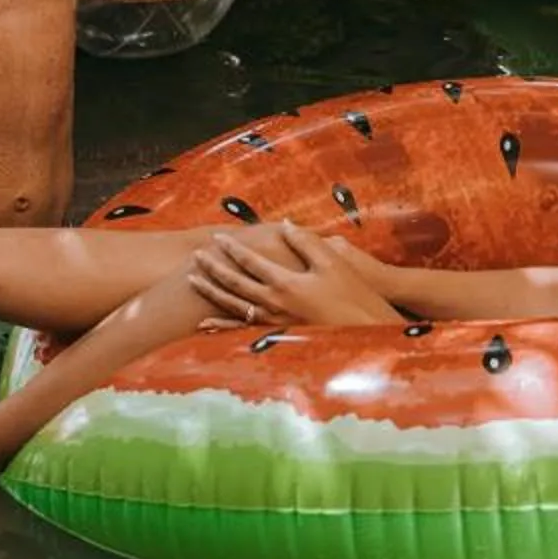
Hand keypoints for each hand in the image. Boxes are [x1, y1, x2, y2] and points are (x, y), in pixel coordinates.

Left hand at [189, 221, 399, 327]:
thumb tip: (284, 225)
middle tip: (195, 256)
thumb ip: (305, 242)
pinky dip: (222, 325)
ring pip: (233, 306)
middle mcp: (273, 303)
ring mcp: (273, 322)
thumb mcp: (332, 261)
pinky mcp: (277, 334)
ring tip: (193, 281)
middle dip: (213, 268)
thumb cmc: (351, 293)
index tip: (217, 237)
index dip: (232, 247)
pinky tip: (206, 324)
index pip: (250, 261)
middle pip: (234, 284)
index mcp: (285, 282)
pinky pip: (243, 330)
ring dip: (211, 292)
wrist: (364, 330)